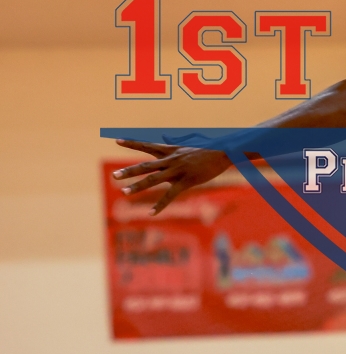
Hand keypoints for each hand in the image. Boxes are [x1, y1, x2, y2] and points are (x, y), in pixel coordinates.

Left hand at [111, 140, 231, 214]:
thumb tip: (166, 141)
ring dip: (137, 187)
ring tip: (123, 193)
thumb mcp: (188, 146)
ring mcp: (177, 170)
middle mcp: (170, 160)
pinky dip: (161, 205)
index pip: (147, 146)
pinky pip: (170, 195)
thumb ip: (174, 146)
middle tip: (114, 176)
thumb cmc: (207, 149)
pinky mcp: (186, 181)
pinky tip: (151, 214)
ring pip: (153, 179)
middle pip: (145, 165)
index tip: (116, 139)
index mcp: (170, 151)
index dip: (132, 143)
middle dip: (129, 171)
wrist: (223, 152)